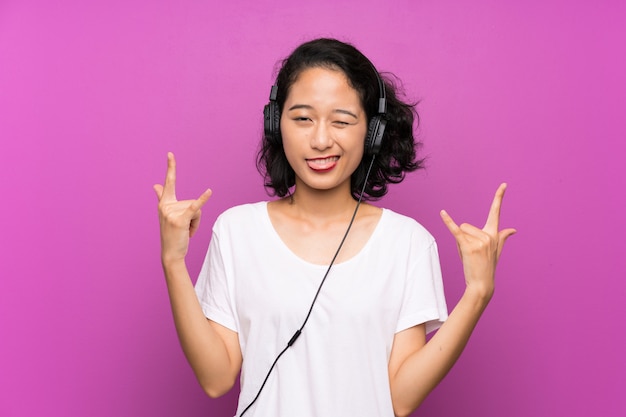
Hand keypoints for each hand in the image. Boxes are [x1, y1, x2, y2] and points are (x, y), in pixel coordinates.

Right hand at [153, 152, 211, 264]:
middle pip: (192, 203)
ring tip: (186, 232)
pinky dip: (203, 200)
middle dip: (194, 217)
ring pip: (197, 211)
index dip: (171, 167)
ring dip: (195, 224)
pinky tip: (209, 191)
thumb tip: (155, 184)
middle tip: (184, 229)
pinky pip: (195, 207)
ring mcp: (172, 212)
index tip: (171, 154)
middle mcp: (166, 205)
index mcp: (164, 203)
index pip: (169, 182)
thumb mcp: (166, 215)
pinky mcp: (180, 220)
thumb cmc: (172, 234)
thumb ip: (161, 198)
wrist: (171, 253)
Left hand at [440, 183, 515, 298]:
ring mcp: (479, 241)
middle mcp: (489, 235)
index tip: (503, 184)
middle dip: (464, 238)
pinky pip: (455, 230)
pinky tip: (442, 212)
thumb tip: (513, 229)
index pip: (496, 212)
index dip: (499, 197)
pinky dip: (448, 221)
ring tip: (468, 255)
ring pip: (461, 231)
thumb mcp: (496, 250)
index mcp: (494, 234)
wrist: (482, 283)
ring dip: (460, 243)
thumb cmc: (486, 266)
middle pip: (467, 226)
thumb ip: (502, 237)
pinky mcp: (469, 246)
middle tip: (472, 253)